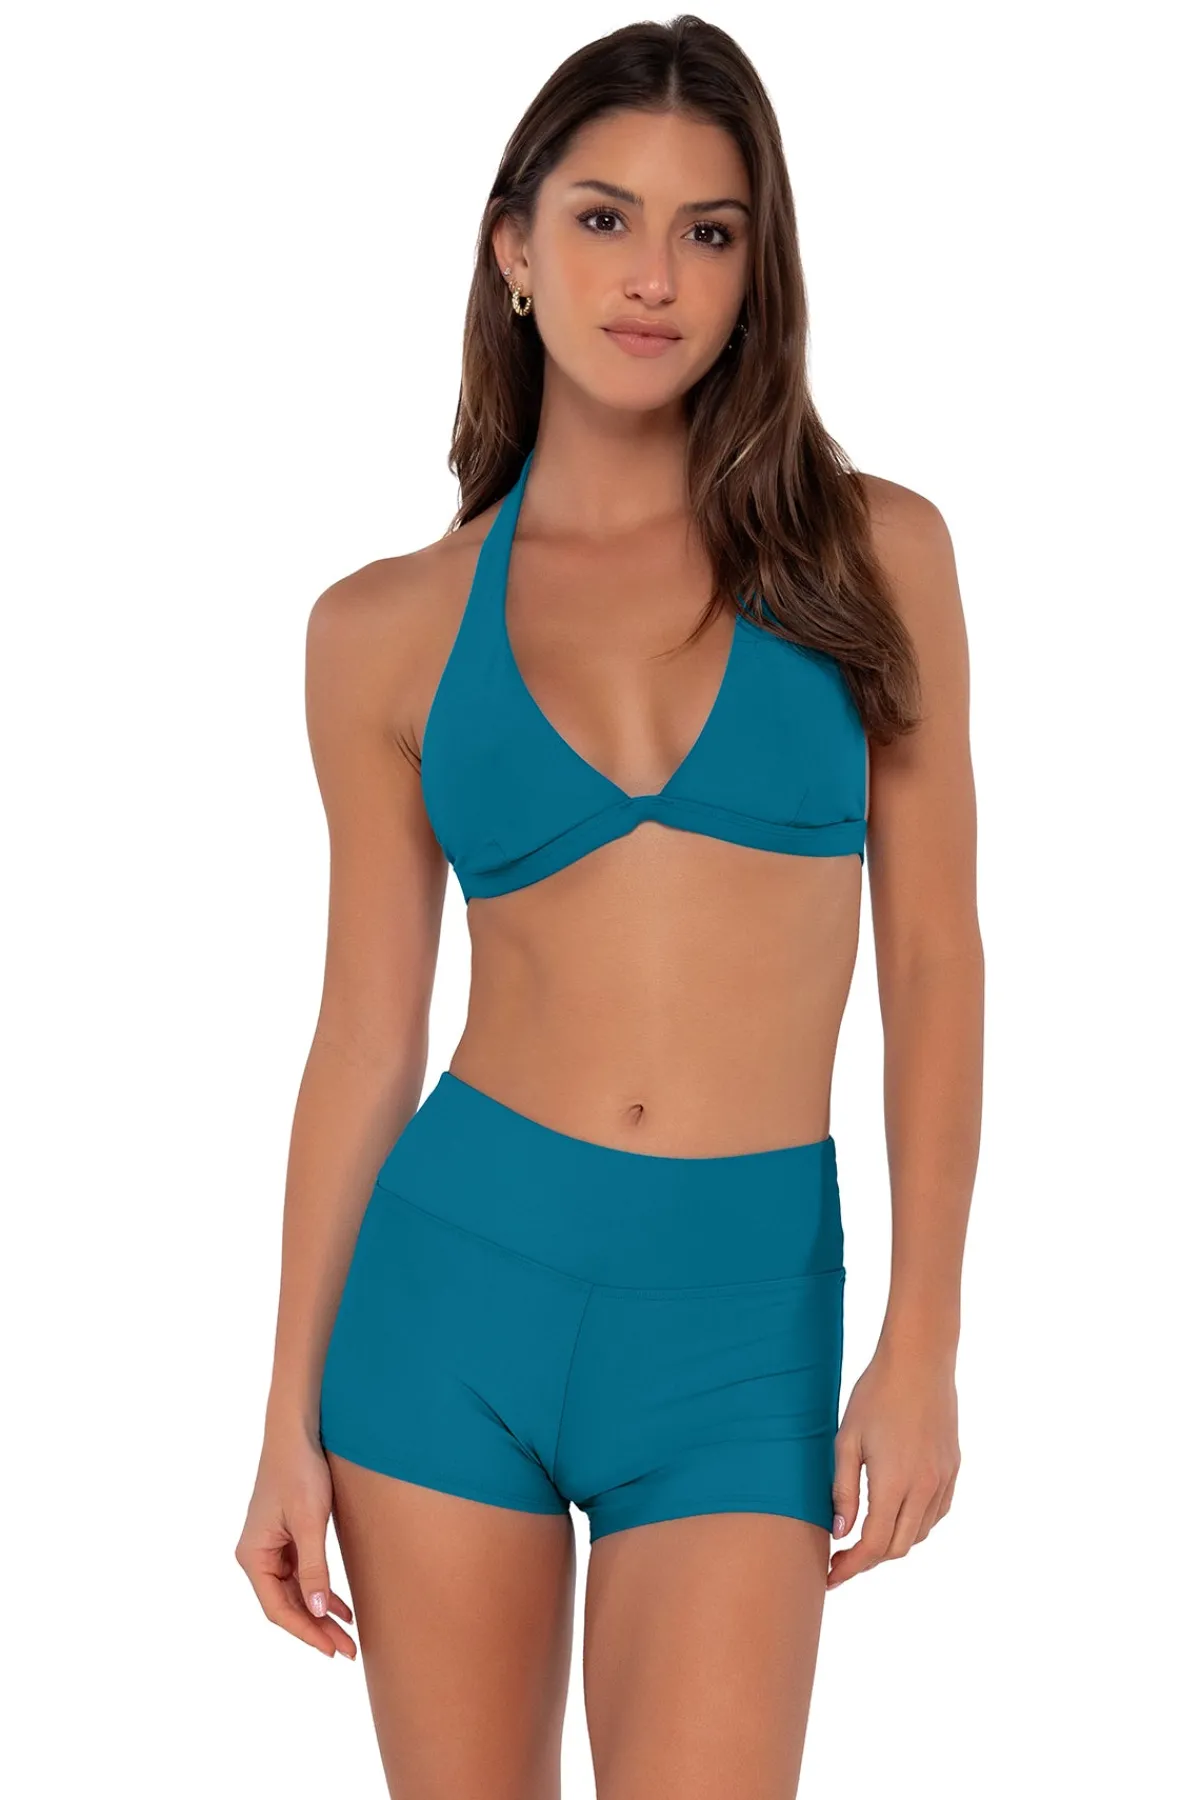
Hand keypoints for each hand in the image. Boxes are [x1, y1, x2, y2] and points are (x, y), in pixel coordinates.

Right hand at [236, 1429, 356, 1658]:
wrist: (297, 1431)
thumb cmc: (300, 1471)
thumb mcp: (310, 1522)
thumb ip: (313, 1567)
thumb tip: (315, 1611)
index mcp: (253, 1555)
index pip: (277, 1608)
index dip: (305, 1632)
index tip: (332, 1649)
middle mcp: (256, 1555)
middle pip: (287, 1604)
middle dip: (317, 1628)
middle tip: (348, 1651)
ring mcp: (270, 1547)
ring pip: (296, 1592)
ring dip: (320, 1612)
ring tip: (349, 1634)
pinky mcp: (285, 1537)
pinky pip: (301, 1574)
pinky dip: (320, 1590)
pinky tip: (341, 1606)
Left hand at [826, 1344, 959, 1589]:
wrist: (919, 1362)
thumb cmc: (875, 1395)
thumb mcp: (846, 1440)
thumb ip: (842, 1490)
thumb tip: (840, 1532)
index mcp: (895, 1484)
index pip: (874, 1546)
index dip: (851, 1567)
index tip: (831, 1576)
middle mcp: (925, 1488)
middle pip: (898, 1548)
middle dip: (869, 1561)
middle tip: (842, 1559)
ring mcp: (944, 1480)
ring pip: (920, 1533)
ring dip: (893, 1544)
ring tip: (865, 1538)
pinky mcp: (953, 1469)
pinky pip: (936, 1513)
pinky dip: (916, 1525)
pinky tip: (897, 1515)